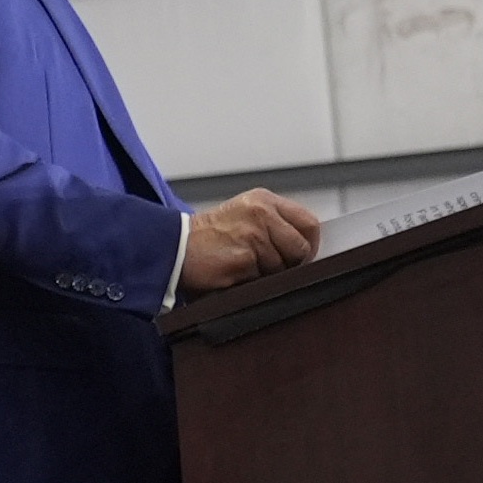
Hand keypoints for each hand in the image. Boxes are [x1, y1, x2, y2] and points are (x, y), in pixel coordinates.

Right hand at [175, 187, 322, 291]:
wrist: (173, 247)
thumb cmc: (207, 237)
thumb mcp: (244, 215)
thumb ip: (275, 224)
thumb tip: (304, 248)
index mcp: (263, 201)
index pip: (309, 223)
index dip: (309, 245)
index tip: (300, 257)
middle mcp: (261, 213)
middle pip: (301, 248)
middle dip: (288, 263)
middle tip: (265, 265)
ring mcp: (253, 235)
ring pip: (282, 267)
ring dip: (265, 274)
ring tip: (241, 265)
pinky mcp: (243, 258)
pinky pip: (262, 279)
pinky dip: (249, 281)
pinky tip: (233, 272)